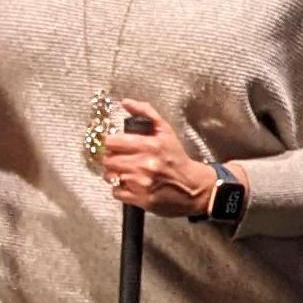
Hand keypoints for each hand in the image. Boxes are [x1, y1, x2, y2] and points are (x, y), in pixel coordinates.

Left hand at [99, 104, 217, 216]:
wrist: (194, 187)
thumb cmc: (177, 158)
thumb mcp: (165, 131)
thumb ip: (146, 113)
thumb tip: (126, 102)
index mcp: (150, 145)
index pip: (112, 142)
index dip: (110, 143)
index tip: (113, 145)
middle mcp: (145, 164)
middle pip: (108, 160)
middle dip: (111, 158)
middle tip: (118, 158)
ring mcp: (142, 183)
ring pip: (110, 176)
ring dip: (114, 173)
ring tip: (124, 171)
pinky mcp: (141, 199)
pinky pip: (116, 192)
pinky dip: (119, 188)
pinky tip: (129, 184)